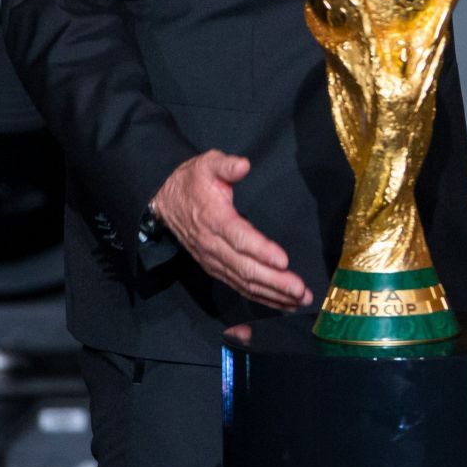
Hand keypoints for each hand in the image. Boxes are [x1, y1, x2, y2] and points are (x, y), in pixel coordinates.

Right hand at [151, 151, 310, 310]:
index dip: (261, 251)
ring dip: (272, 294)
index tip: (284, 261)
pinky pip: (239, 286)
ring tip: (298, 300)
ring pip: (243, 282)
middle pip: (245, 268)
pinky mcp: (215, 268)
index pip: (240, 238)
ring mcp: (213, 260)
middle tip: (300, 290)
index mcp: (214, 219)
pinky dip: (260, 297)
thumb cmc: (193, 181)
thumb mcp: (207, 164)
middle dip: (274, 281)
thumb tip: (243, 165)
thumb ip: (226, 165)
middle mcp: (212, 245)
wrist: (166, 200)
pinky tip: (280, 302)